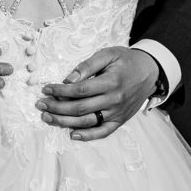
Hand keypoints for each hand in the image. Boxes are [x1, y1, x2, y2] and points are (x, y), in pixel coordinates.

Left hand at [37, 45, 161, 140]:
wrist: (150, 71)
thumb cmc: (127, 61)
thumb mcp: (109, 54)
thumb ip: (88, 65)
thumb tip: (68, 79)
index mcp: (111, 82)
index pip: (80, 90)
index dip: (60, 91)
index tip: (46, 89)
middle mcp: (114, 100)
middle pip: (80, 108)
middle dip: (56, 107)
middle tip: (40, 104)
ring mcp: (117, 112)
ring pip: (87, 122)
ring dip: (64, 122)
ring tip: (47, 117)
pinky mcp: (120, 120)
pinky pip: (103, 132)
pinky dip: (87, 136)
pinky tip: (72, 135)